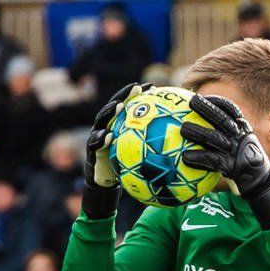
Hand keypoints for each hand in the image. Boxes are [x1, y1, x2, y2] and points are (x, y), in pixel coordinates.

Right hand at [83, 81, 147, 217]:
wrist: (106, 184)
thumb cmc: (125, 168)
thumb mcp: (140, 156)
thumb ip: (152, 147)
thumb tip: (178, 144)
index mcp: (117, 125)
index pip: (128, 106)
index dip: (138, 95)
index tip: (151, 86)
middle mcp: (106, 127)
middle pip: (114, 107)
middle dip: (123, 96)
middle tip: (135, 88)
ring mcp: (97, 138)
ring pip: (101, 121)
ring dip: (110, 112)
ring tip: (119, 107)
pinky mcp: (91, 152)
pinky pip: (95, 144)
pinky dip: (101, 139)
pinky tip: (108, 136)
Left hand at [180, 94, 269, 228]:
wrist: (261, 184)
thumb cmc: (245, 164)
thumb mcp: (241, 146)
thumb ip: (227, 138)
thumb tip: (205, 131)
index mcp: (244, 130)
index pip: (232, 110)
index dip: (218, 102)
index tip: (205, 96)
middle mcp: (241, 138)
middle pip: (222, 119)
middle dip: (207, 109)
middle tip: (191, 101)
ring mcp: (236, 152)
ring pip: (215, 138)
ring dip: (198, 131)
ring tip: (183, 128)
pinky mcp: (232, 167)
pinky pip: (212, 161)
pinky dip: (198, 158)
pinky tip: (185, 157)